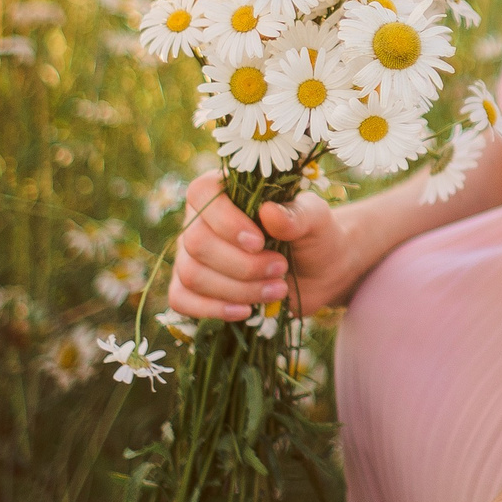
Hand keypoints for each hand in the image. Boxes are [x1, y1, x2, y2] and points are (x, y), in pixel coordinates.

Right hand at [168, 171, 355, 319]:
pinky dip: (212, 309)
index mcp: (225, 190)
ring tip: (277, 290)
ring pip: (191, 274)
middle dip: (241, 264)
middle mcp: (200, 220)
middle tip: (280, 268)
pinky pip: (181, 299)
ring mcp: (192, 255)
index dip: (225, 221)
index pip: (202, 193)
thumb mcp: (316, 219)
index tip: (260, 242)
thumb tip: (268, 212)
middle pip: (196, 242)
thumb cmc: (313, 235)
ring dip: (236, 289)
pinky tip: (245, 310)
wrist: (321, 272)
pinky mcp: (193, 287)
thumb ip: (297, 214)